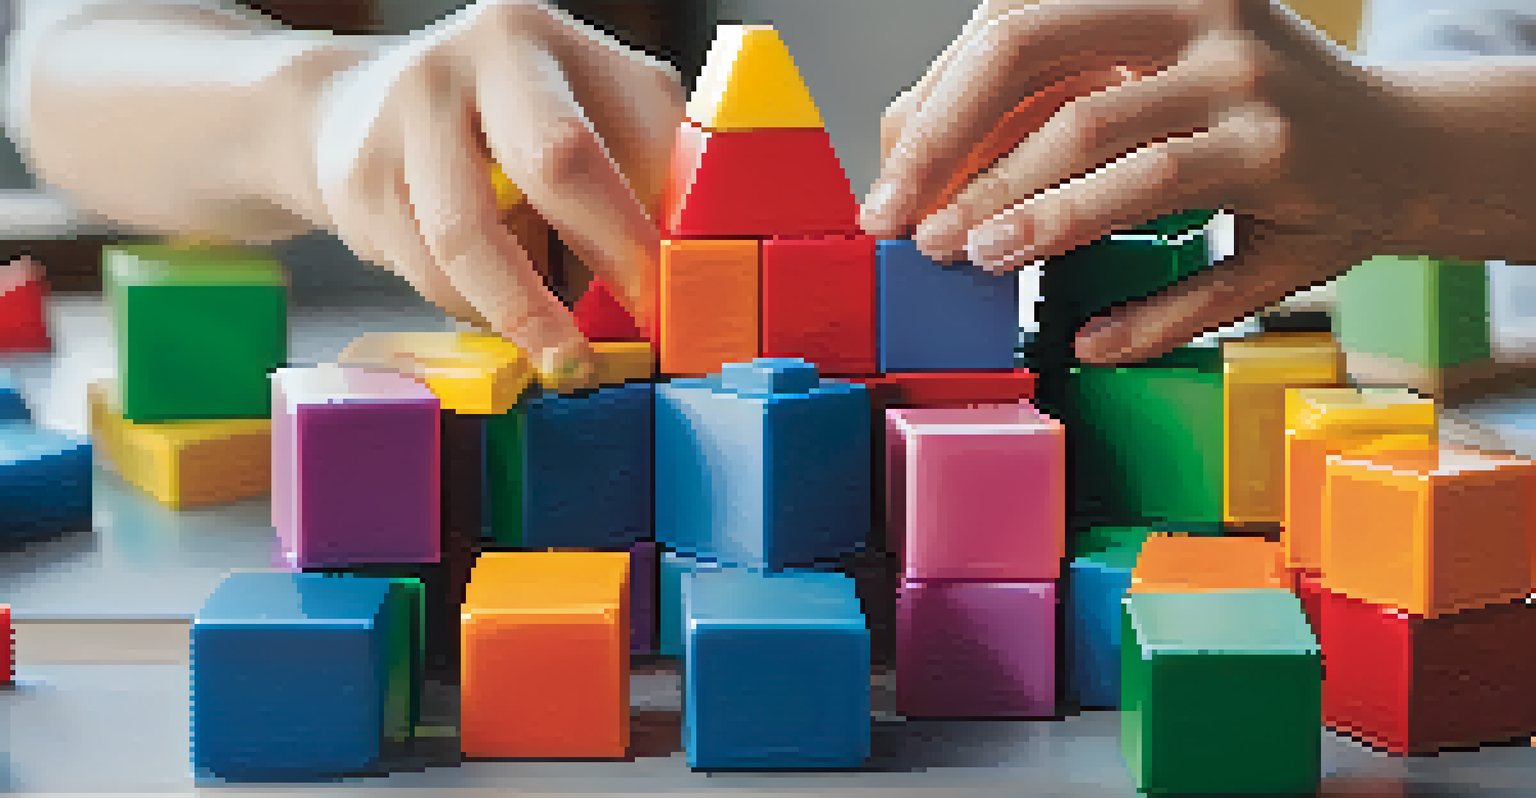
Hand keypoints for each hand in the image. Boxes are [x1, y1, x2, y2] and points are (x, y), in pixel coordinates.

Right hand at [308, 0, 681, 386]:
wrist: (346, 108)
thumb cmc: (495, 124)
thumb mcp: (574, 109)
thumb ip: (633, 165)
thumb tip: (685, 265)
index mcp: (544, 36)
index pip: (630, 129)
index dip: (661, 217)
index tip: (682, 291)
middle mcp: (476, 57)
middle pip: (558, 159)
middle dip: (610, 253)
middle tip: (643, 325)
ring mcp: (407, 112)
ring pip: (475, 239)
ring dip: (528, 313)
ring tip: (563, 355)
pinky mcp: (360, 179)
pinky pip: (432, 272)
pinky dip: (473, 308)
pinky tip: (492, 307)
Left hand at [861, 0, 1435, 363]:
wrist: (1401, 145)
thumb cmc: (1236, 112)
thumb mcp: (1135, 80)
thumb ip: (1035, 105)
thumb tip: (903, 155)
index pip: (1010, 30)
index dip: (935, 112)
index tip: (888, 188)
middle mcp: (1204, 18)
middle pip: (1043, 73)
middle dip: (958, 161)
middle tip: (912, 234)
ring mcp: (1253, 94)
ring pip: (1109, 157)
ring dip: (1030, 221)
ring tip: (974, 260)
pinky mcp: (1290, 176)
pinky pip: (1196, 257)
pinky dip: (1139, 314)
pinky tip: (1091, 340)